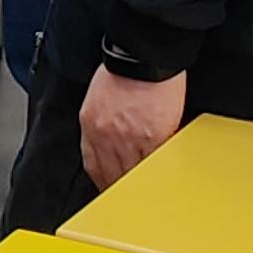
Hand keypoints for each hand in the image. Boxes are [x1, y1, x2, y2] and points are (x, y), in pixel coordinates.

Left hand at [78, 66, 187, 188]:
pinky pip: (153, 164)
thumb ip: (103, 121)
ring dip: (139, 186)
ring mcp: (129, 138)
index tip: (110, 186)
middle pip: (111, 174)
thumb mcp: (101, 96)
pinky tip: (161, 180)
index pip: (93, 164)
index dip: (103, 179)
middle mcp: (105, 134)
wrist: (144, 54)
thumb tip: (113, 142)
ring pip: (132, 174)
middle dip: (120, 187)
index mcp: (91, 123)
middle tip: (129, 199)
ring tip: (148, 195)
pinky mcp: (153, 137)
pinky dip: (157, 174)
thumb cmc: (125, 68)